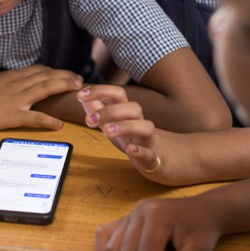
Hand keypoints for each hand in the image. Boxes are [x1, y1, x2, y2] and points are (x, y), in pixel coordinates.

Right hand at [0, 65, 83, 129]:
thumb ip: (4, 82)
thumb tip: (12, 83)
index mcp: (10, 76)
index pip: (38, 69)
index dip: (55, 71)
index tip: (66, 73)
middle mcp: (16, 84)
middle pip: (47, 76)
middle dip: (66, 77)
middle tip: (80, 81)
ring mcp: (15, 99)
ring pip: (45, 89)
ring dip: (64, 88)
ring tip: (78, 92)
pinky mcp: (10, 115)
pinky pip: (33, 117)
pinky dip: (48, 120)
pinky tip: (59, 124)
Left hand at [77, 85, 191, 184]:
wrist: (169, 160)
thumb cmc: (136, 140)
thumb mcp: (114, 125)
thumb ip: (99, 111)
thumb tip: (83, 97)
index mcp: (128, 114)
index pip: (117, 94)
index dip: (100, 90)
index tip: (80, 94)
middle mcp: (140, 123)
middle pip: (132, 107)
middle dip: (109, 111)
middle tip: (89, 121)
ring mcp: (149, 141)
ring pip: (144, 127)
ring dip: (125, 126)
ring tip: (107, 131)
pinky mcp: (155, 160)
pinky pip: (150, 154)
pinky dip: (141, 152)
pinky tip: (131, 151)